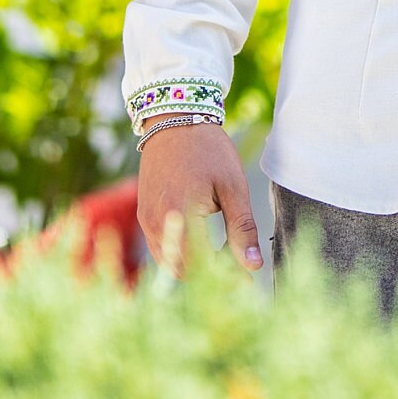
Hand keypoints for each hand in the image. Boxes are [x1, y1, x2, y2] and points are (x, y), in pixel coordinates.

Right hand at [137, 123, 263, 275]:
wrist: (175, 119)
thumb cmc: (208, 149)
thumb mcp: (233, 187)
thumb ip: (242, 228)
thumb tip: (254, 266)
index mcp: (180, 216)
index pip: (202, 265)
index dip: (226, 277)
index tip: (248, 280)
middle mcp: (156, 224)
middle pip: (182, 271)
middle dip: (209, 277)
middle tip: (237, 270)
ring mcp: (146, 220)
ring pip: (169, 263)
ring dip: (194, 268)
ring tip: (223, 257)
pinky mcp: (143, 215)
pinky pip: (161, 248)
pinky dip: (181, 255)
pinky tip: (204, 244)